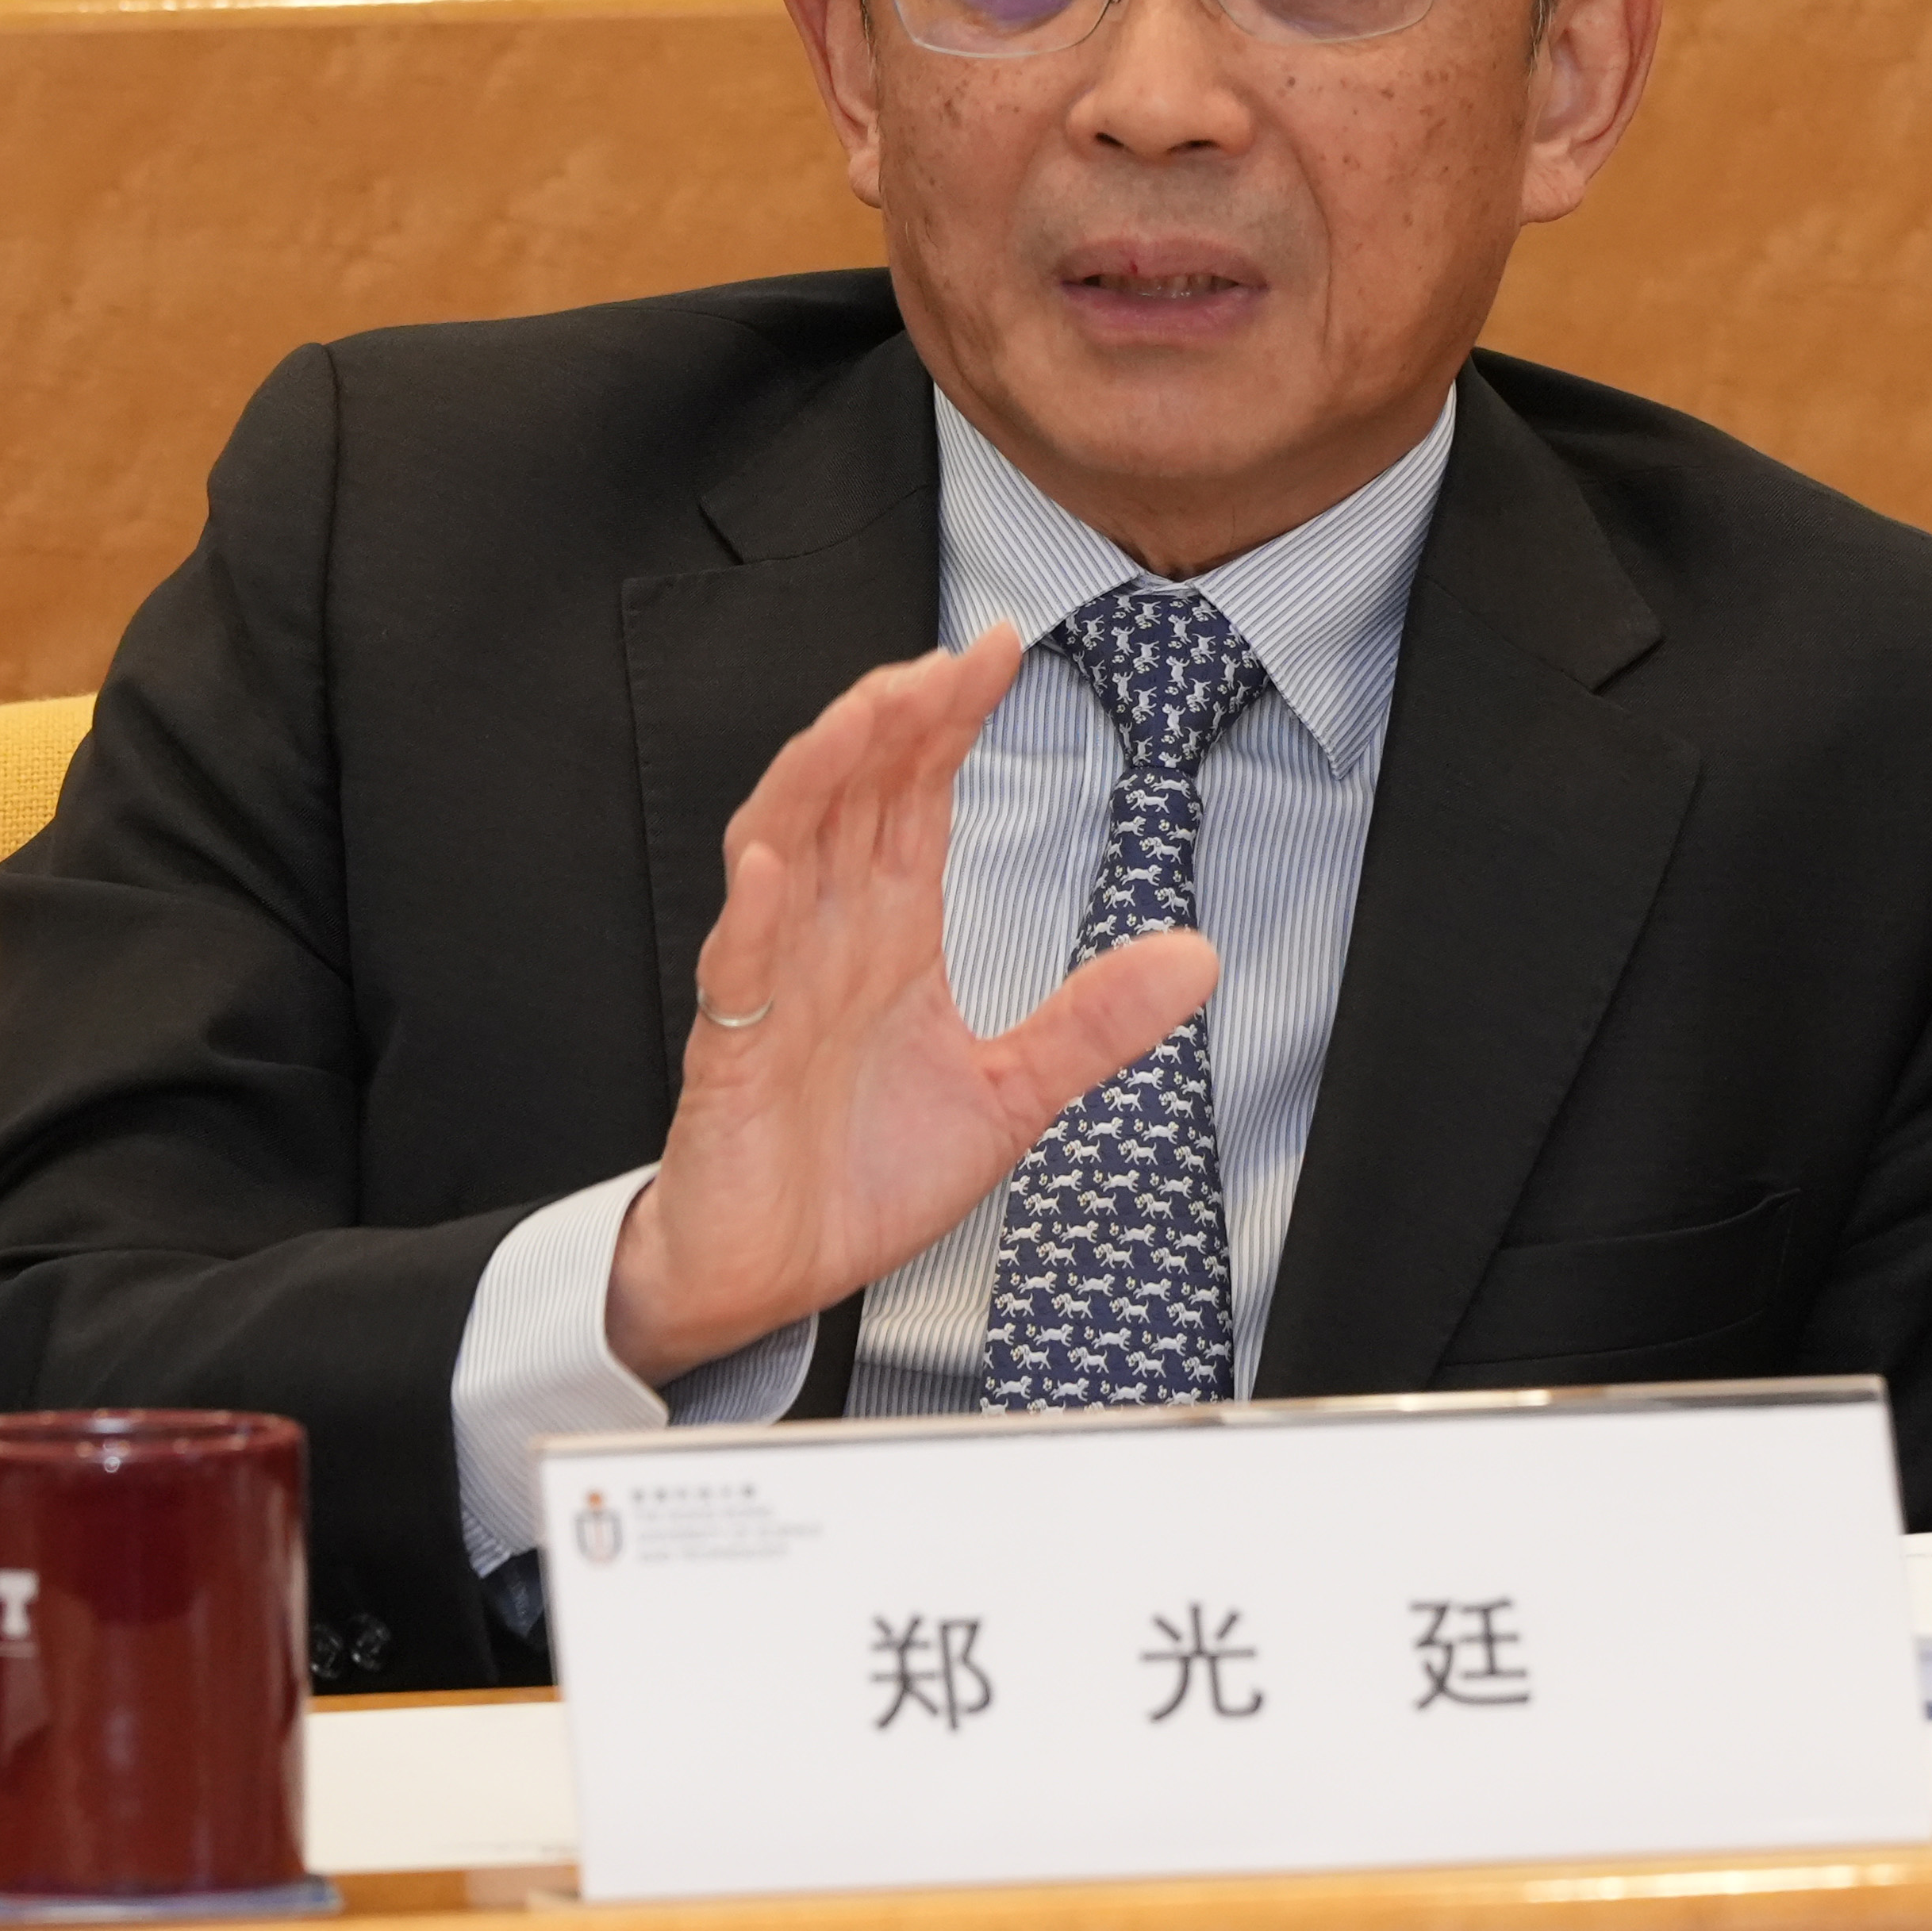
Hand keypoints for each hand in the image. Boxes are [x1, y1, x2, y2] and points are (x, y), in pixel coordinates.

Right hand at [602, 623, 1221, 1382]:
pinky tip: (775, 866)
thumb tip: (1198, 955)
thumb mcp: (1008, 1099)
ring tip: (864, 718)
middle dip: (893, 722)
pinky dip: (753, 916)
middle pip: (851, 799)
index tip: (996, 651)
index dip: (948, 723)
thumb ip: (1090, 1024)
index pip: (913, 800)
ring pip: (784, 851)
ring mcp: (772, 988)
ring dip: (818, 780)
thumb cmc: (857, 1178)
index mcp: (887, 937)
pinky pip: (738, 969)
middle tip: (947, 659)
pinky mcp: (732, 1053)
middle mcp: (825, 940)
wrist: (766, 1279)